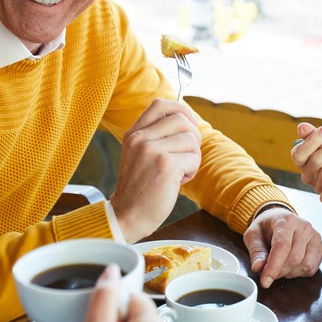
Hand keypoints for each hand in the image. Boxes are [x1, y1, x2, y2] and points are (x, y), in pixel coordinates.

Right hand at [111, 99, 201, 240]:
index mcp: (134, 133)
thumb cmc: (139, 188)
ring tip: (179, 172)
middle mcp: (141, 138)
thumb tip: (187, 120)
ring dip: (192, 157)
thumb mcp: (138, 155)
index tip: (188, 125)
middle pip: (182, 120)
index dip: (181, 110)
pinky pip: (194, 158)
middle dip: (193, 137)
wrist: (127, 216)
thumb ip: (155, 137)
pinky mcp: (166, 165)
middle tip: (186, 156)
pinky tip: (178, 181)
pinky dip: (192, 171)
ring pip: (191, 139)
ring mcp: (152, 150)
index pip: (161, 105)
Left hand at [243, 206, 321, 288]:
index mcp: (286, 221)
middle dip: (279, 272)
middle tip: (268, 273)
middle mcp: (304, 227)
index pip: (282, 247)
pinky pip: (312, 269)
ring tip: (280, 267)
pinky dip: (299, 273)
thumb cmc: (266, 227)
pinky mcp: (320, 247)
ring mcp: (315, 237)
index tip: (264, 282)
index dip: (273, 267)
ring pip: (306, 266)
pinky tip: (291, 267)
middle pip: (294, 259)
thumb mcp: (253, 235)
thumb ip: (256, 251)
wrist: (280, 218)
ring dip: (290, 273)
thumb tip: (258, 268)